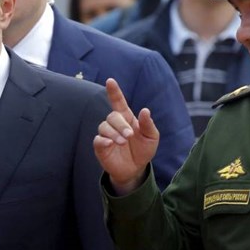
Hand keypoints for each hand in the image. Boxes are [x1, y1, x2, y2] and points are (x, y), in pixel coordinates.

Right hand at [93, 78, 159, 194]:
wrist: (136, 169)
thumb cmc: (143, 150)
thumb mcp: (151, 137)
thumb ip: (148, 124)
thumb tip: (145, 110)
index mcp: (127, 117)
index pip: (118, 101)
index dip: (114, 91)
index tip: (110, 81)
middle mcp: (115, 124)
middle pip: (112, 116)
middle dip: (121, 125)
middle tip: (129, 136)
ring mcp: (106, 135)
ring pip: (104, 126)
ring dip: (114, 133)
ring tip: (123, 142)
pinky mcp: (101, 147)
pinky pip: (98, 139)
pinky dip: (103, 140)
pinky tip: (110, 143)